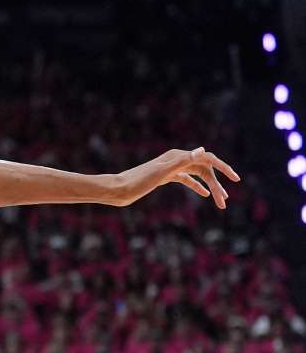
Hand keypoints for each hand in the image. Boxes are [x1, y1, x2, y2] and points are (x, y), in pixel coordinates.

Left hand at [112, 147, 239, 208]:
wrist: (117, 190)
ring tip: (220, 201)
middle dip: (216, 184)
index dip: (223, 168)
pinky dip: (197, 186)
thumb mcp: (161, 172)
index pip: (208, 159)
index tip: (236, 179)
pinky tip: (205, 194)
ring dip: (210, 187)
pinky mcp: (164, 177)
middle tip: (224, 201)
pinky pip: (186, 179)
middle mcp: (176, 159)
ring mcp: (170, 168)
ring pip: (197, 175)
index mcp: (177, 156)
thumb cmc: (137, 182)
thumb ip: (182, 161)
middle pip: (204, 169)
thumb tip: (202, 150)